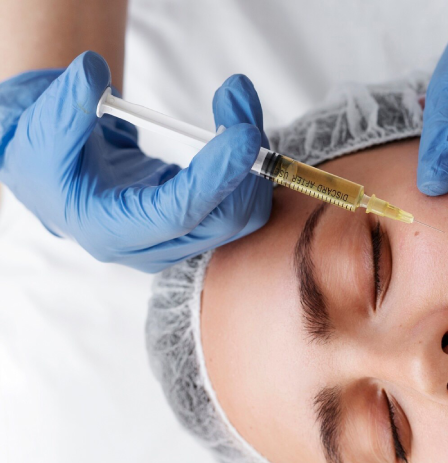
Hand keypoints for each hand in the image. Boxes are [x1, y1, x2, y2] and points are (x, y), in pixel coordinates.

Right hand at [0, 51, 271, 272]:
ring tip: (236, 98)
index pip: (181, 213)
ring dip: (251, 154)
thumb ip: (66, 108)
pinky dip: (245, 158)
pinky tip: (234, 119)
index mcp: (112, 232)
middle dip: (242, 156)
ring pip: (242, 209)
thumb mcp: (40, 134)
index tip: (244, 134)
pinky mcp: (198, 222)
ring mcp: (180, 239)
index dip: (217, 176)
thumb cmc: (45, 160)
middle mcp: (154, 246)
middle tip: (236, 94)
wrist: (55, 176)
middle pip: (226, 217)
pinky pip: (239, 197)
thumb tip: (95, 74)